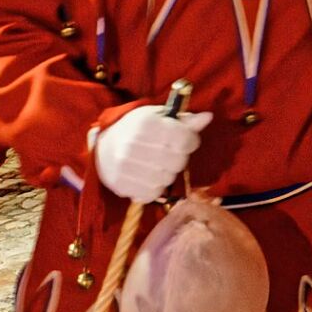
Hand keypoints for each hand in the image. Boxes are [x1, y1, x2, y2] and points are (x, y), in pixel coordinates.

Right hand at [95, 106, 212, 202]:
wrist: (103, 148)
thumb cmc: (137, 129)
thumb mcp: (159, 117)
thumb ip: (184, 120)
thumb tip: (207, 117)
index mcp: (146, 124)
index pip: (184, 139)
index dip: (191, 141)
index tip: (186, 140)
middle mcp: (133, 145)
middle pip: (177, 161)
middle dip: (180, 158)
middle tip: (171, 153)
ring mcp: (125, 167)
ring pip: (167, 179)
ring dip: (168, 173)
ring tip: (159, 165)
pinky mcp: (121, 185)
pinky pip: (152, 194)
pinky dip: (156, 188)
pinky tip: (149, 177)